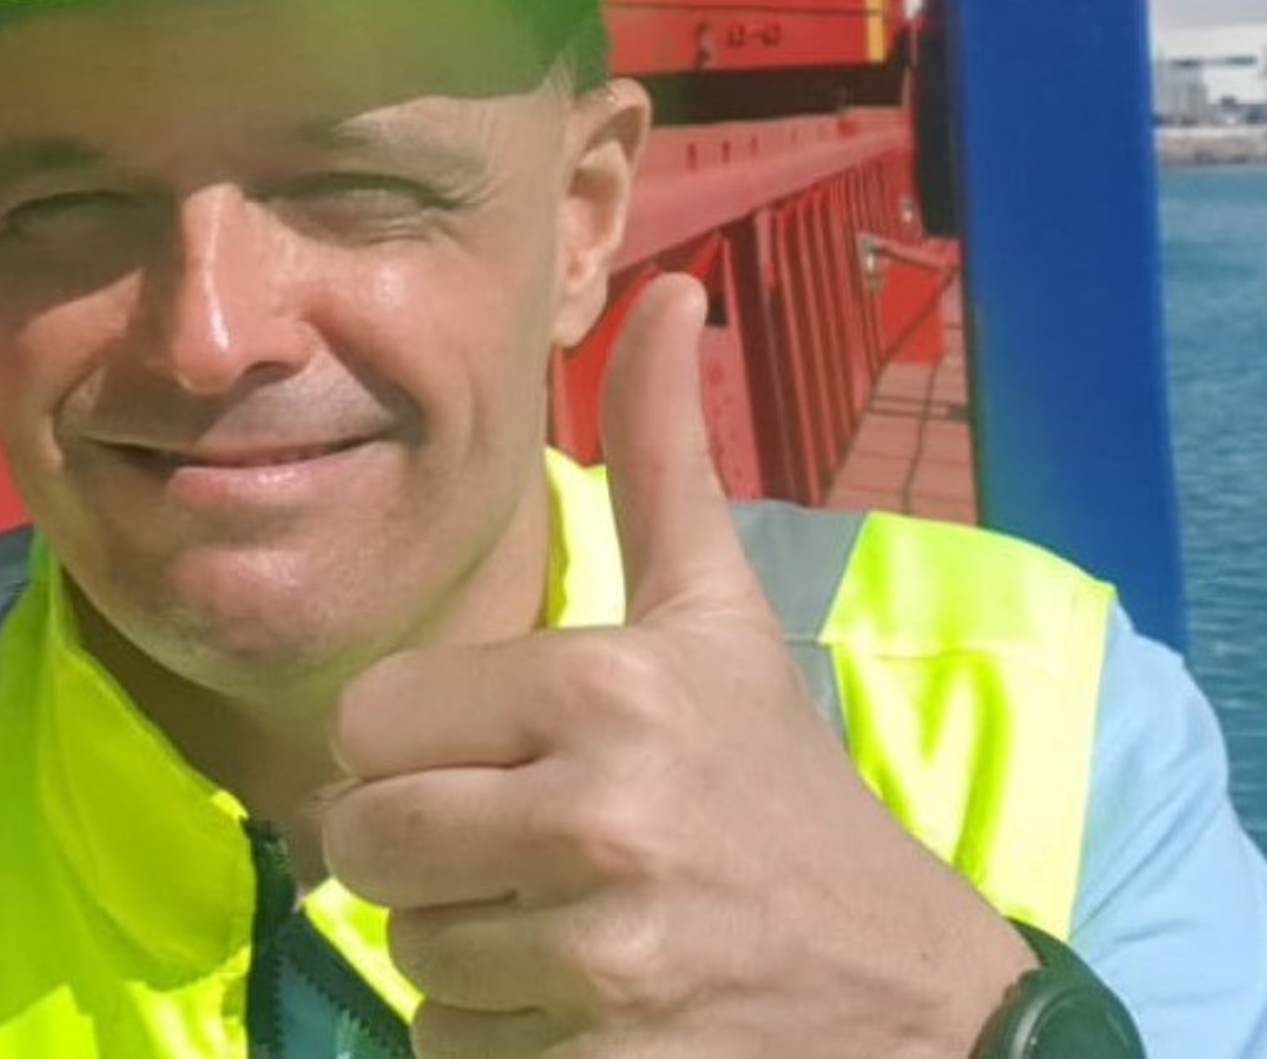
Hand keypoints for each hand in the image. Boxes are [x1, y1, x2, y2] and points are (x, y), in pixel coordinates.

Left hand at [324, 272, 1033, 1056]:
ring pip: (404, 954)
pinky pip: (446, 1053)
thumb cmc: (779, 780)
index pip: (372, 725)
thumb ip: (667, 454)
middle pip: (365, 843)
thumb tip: (670, 285)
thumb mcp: (719, 611)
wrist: (901, 986)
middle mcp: (597, 820)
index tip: (499, 754)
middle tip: (525, 843)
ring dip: (465, 946)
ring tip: (567, 918)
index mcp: (609, 687)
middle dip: (425, 848)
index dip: (420, 746)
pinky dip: (496, 1037)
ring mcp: (599, 964)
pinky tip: (582, 1003)